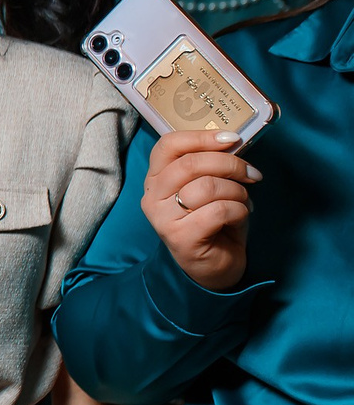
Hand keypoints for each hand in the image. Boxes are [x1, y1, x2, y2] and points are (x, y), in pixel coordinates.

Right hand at [140, 130, 259, 290]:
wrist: (212, 268)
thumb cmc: (213, 223)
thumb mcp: (209, 187)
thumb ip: (211, 166)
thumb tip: (232, 142)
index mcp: (156, 179)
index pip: (169, 145)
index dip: (202, 137)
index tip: (232, 139)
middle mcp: (153, 197)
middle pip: (191, 164)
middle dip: (230, 164)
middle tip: (251, 175)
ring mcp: (163, 219)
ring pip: (208, 186)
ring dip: (237, 192)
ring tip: (243, 202)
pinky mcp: (181, 237)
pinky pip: (219, 211)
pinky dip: (239, 211)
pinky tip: (238, 218)